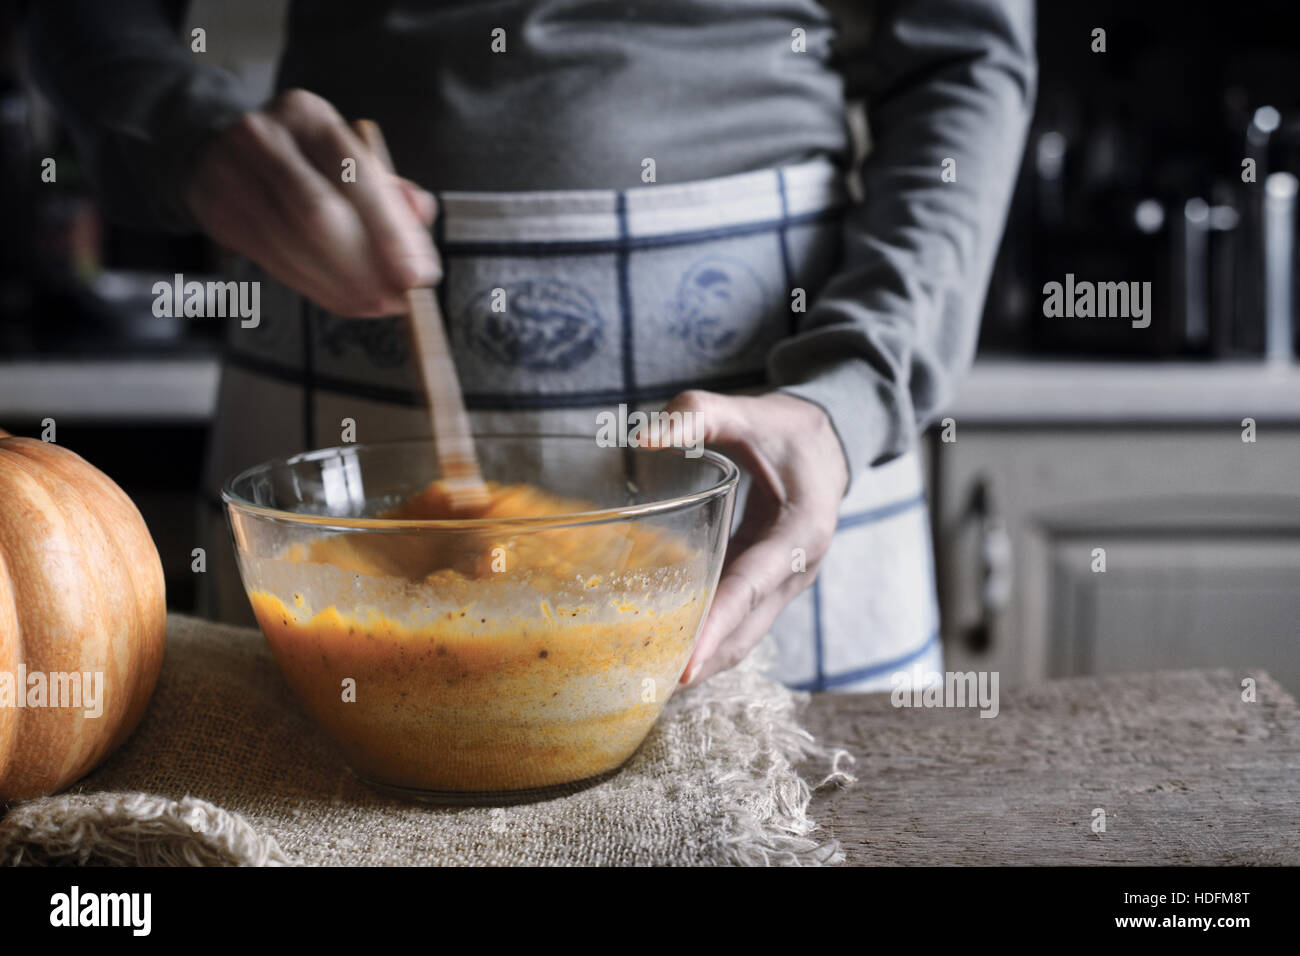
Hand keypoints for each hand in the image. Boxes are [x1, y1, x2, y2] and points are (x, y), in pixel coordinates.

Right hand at [185, 89, 438, 316]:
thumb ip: (391, 191)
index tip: (414, 276)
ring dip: (342, 287)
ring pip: (293, 245)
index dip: (388, 231)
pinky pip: (273, 262)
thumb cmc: (307, 162)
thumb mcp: (351, 160)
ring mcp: (231, 171)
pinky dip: (315, 289)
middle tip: (396, 300)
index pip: (355, 174)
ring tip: (375, 304)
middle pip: (319, 214)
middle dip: (365, 268)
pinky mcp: (216, 209)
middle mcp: (265, 136)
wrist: (227, 152)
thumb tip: (422, 213)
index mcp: (309, 116)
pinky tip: (343, 298)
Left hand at [653, 390, 849, 685]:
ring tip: (650, 681)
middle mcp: (797, 569)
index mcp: (800, 533)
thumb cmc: (789, 428)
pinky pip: (737, 620)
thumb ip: (699, 415)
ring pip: (743, 635)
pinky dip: (707, 638)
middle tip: (649, 687)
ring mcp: (784, 583)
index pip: (751, 588)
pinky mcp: (767, 584)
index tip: (686, 665)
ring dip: (703, 660)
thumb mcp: (751, 412)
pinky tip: (666, 646)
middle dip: (703, 661)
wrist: (831, 441)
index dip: (718, 627)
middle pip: (746, 630)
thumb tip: (641, 436)